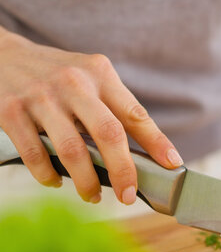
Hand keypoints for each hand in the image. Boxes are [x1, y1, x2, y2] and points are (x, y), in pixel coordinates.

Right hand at [0, 29, 182, 203]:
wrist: (2, 55)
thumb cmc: (58, 75)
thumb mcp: (91, 79)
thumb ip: (115, 109)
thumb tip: (148, 153)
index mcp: (100, 75)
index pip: (135, 114)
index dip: (157, 142)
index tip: (172, 165)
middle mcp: (74, 83)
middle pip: (109, 134)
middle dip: (123, 171)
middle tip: (128, 196)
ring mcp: (41, 97)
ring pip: (72, 150)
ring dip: (87, 181)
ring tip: (94, 196)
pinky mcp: (11, 111)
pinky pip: (35, 153)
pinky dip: (48, 175)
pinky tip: (56, 181)